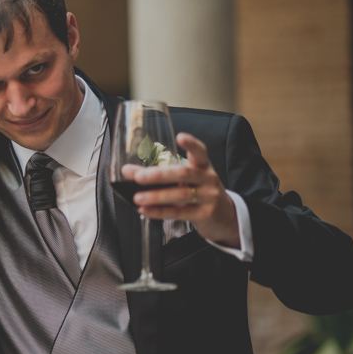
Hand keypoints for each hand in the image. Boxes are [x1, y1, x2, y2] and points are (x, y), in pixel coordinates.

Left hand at [122, 132, 238, 247]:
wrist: (225, 217)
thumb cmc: (199, 193)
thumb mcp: (184, 181)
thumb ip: (157, 174)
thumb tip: (127, 171)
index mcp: (202, 166)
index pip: (200, 151)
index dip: (191, 144)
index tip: (180, 136)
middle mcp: (207, 179)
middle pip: (184, 174)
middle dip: (159, 175)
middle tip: (139, 177)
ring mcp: (208, 197)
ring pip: (181, 195)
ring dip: (156, 196)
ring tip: (137, 197)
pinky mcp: (205, 214)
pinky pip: (180, 212)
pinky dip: (160, 212)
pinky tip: (145, 210)